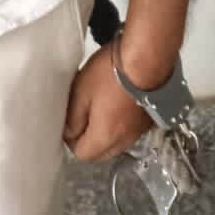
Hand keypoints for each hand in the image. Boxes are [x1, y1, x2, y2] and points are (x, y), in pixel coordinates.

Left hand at [63, 44, 150, 161]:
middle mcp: (124, 141)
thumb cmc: (112, 73)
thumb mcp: (81, 92)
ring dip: (103, 132)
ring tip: (98, 106)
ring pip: (114, 143)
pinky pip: (128, 132)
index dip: (70, 138)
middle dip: (87, 140)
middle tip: (81, 114)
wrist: (146, 60)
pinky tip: (114, 103)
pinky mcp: (147, 121)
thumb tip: (68, 132)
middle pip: (99, 153)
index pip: (81, 154)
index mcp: (105, 138)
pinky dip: (119, 124)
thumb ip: (72, 118)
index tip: (68, 120)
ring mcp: (138, 132)